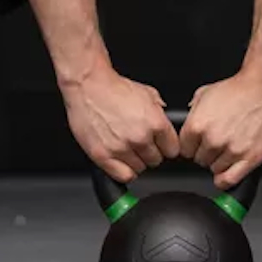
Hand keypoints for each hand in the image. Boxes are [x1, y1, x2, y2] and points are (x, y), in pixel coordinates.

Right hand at [62, 66, 179, 182]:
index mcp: (156, 123)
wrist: (88, 85)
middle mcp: (140, 138)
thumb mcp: (148, 94)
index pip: (172, 150)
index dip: (165, 146)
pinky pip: (123, 176)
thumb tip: (166, 124)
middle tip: (139, 142)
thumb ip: (160, 113)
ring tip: (126, 148)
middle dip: (150, 152)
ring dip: (135, 161)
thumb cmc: (114, 88)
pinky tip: (120, 161)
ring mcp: (121, 148)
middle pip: (156, 161)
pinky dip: (124, 171)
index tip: (159, 144)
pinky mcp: (103, 156)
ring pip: (140, 169)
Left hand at [180, 70, 261, 188]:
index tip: (198, 144)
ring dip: (219, 162)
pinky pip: (230, 180)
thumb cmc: (238, 89)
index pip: (184, 150)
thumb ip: (192, 113)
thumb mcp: (204, 94)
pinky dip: (224, 180)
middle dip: (206, 152)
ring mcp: (232, 151)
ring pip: (214, 170)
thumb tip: (186, 123)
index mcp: (197, 126)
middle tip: (218, 141)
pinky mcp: (250, 158)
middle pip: (199, 161)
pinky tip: (225, 174)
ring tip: (228, 147)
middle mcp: (213, 140)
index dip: (192, 146)